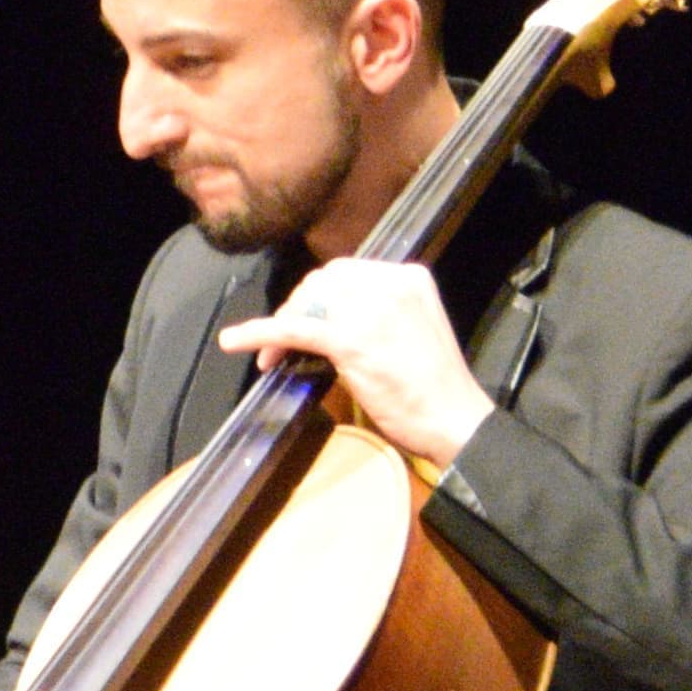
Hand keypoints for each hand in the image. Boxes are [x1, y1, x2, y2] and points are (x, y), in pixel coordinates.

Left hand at [220, 255, 491, 470]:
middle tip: (284, 339)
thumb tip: (330, 315)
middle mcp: (390, 284)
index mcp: (408, 276)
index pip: (345, 272)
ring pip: (305, 304)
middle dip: (296, 307)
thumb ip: (379, 311)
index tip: (303, 317)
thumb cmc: (434, 384)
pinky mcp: (351, 341)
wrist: (454, 418)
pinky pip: (294, 330)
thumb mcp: (412, 327)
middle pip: (321, 281)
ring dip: (281, 326)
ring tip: (271, 355)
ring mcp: (370, 311)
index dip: (315, 295)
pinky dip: (260, 334)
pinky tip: (237, 342)